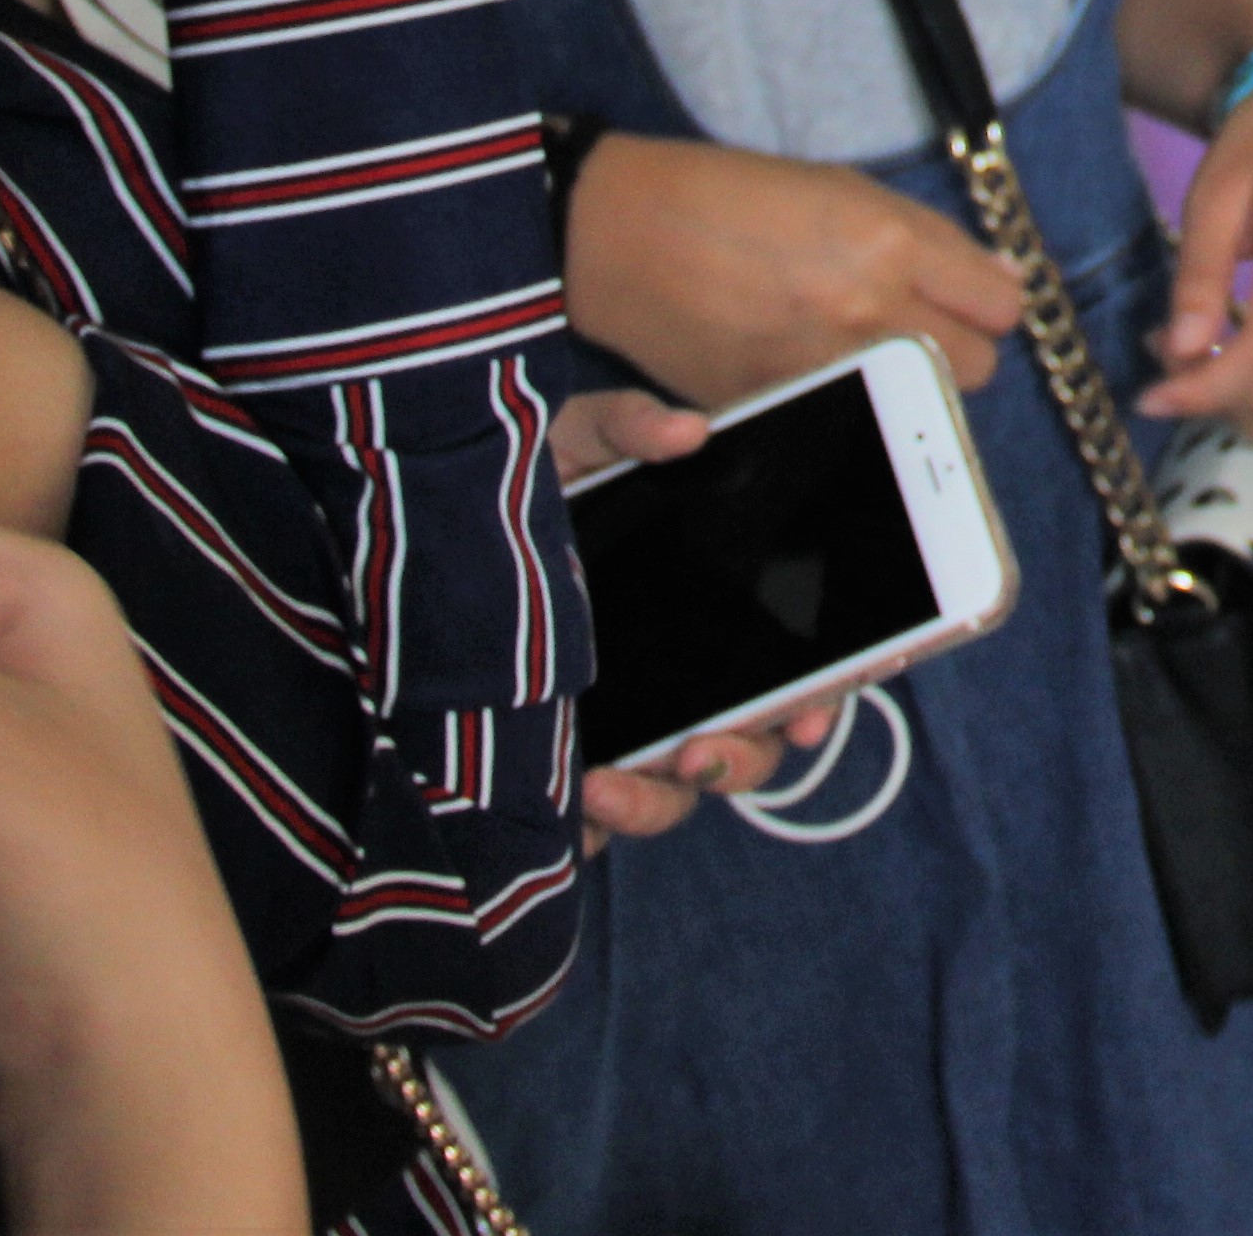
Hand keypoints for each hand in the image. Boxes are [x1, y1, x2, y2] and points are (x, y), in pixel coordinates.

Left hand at [549, 392, 834, 840]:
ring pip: (677, 792)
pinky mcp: (566, 761)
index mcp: (714, 601)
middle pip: (749, 743)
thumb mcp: (572, 442)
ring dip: (658, 802)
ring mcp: (630, 724)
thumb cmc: (525, 487)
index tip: (811, 709)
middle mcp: (686, 673)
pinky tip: (564, 802)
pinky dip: (591, 825)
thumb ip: (628, 426)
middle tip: (699, 751)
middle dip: (740, 761)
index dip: (824, 689)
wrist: (428, 530)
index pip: (797, 654)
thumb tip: (689, 429)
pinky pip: (597, 821)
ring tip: (606, 787)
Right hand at [563, 133, 1025, 406]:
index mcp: (889, 245)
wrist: (624, 236)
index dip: (989, 300)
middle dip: (958, 346)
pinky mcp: (785, 408)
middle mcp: (867, 314)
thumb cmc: (732, 197)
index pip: (1001, 305)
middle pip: (977, 367)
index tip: (970, 297)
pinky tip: (824, 365)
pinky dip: (857, 402)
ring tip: (870, 345)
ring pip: (927, 405)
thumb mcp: (843, 190)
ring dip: (914, 381)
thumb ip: (932, 240)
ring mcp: (826, 370)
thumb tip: (1001, 278)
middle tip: (919, 322)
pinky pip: (861, 420)